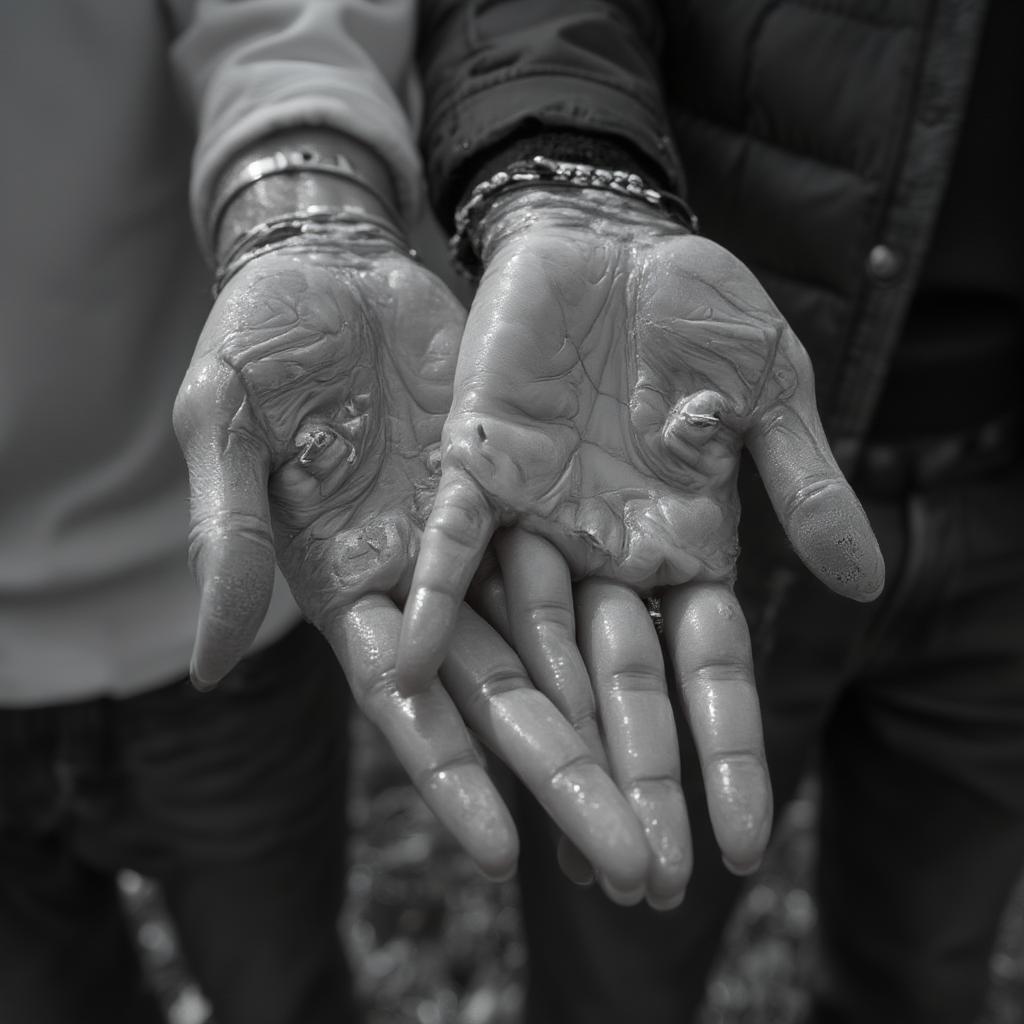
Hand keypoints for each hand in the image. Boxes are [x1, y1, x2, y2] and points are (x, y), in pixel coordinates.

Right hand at [173, 234, 650, 889]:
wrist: (330, 265)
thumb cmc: (255, 342)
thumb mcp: (227, 427)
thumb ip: (231, 536)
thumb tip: (204, 658)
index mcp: (343, 579)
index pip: (404, 696)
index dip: (447, 769)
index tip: (503, 848)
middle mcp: (420, 580)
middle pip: (500, 694)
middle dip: (562, 776)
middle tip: (631, 866)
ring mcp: (478, 536)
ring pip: (554, 644)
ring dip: (608, 724)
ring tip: (666, 804)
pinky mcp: (520, 484)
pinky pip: (575, 554)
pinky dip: (616, 609)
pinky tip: (677, 672)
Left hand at [397, 188, 884, 871]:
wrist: (614, 233)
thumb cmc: (699, 309)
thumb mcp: (772, 389)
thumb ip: (803, 481)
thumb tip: (858, 581)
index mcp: (685, 538)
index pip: (708, 668)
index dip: (722, 752)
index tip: (736, 848)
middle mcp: (606, 548)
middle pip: (619, 683)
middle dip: (629, 776)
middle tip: (633, 880)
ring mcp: (537, 516)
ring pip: (531, 640)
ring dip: (533, 726)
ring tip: (535, 829)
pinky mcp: (477, 467)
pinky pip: (450, 547)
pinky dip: (433, 600)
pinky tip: (411, 670)